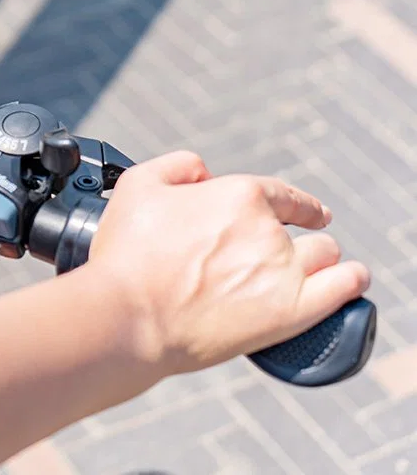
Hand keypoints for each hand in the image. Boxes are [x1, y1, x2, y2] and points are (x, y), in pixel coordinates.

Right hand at [89, 150, 369, 375]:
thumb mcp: (139, 184)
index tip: (307, 211)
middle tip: (284, 252)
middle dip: (297, 236)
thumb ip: (178, 165)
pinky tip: (352, 279)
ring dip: (322, 258)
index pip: (282, 194)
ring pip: (326, 255)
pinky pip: (341, 290)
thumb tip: (203, 172)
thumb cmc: (127, 252)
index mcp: (236, 195)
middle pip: (304, 228)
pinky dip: (351, 281)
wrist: (129, 315)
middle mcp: (266, 229)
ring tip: (313, 269)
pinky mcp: (290, 313)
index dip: (298, 204)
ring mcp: (282, 272)